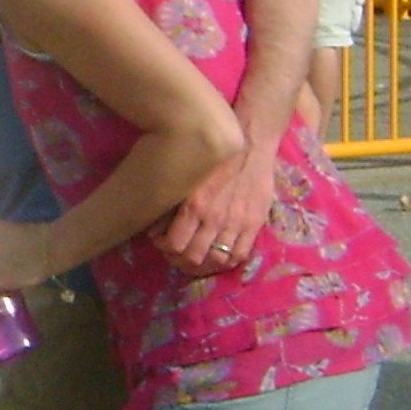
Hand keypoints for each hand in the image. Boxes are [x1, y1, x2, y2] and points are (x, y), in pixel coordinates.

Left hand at [153, 141, 272, 271]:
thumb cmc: (213, 158)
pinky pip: (240, 254)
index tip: (164, 244)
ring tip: (198, 260)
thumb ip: (173, 204)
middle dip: (182, 260)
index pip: (174, 245)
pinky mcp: (254, 223)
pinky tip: (220, 257)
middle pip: (194, 257)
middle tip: (179, 255)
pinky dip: (227, 262)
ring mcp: (237, 223)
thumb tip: (156, 229)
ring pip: (217, 260)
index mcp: (194, 206)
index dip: (166, 249)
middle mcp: (214, 218)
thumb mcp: (186, 178)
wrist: (250, 144)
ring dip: (204, 265)